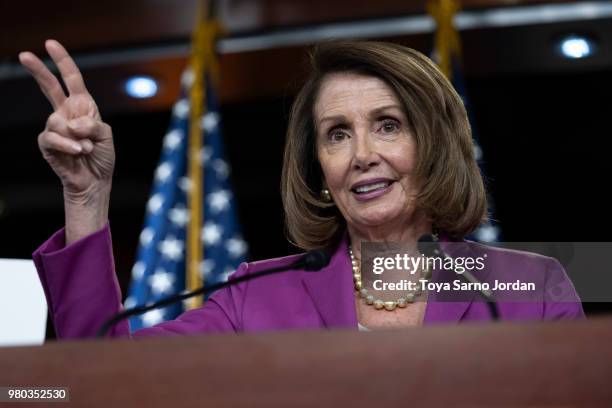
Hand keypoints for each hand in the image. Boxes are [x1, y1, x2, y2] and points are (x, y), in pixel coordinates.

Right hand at [19, 40, 114, 241]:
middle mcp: (66, 113)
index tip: (50, 44)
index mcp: (83, 107)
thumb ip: (92, 124)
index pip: (72, 80)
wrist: (95, 181)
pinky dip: (69, 145)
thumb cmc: (101, 157)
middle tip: (25, 55)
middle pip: (50, 87)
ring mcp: (55, 128)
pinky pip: (53, 137)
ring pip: (58, 121)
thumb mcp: (105, 136)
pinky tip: (79, 152)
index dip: (63, 62)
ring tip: (87, 149)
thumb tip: (71, 122)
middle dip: (39, 71)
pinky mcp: (47, 144)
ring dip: (78, 137)